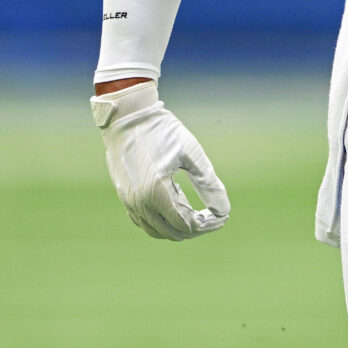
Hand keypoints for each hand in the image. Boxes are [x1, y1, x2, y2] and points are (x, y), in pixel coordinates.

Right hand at [91, 80, 229, 239]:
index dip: (207, 224)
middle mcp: (139, 202)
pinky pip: (143, 221)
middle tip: (213, 217)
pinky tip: (176, 210)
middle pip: (172, 232)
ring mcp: (128, 200)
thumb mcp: (191, 153)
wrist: (127, 116)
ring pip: (156, 230)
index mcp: (157, 191)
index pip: (186, 223)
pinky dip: (161, 222)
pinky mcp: (123, 195)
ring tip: (197, 216)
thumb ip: (209, 183)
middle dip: (195, 229)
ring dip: (178, 228)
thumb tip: (224, 211)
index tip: (223, 216)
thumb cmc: (162, 130)